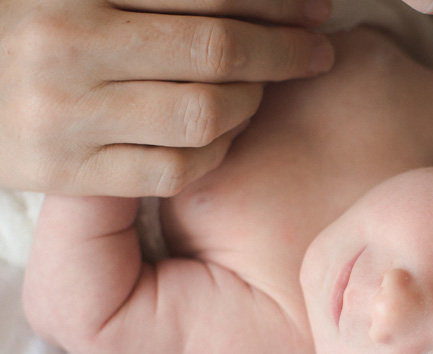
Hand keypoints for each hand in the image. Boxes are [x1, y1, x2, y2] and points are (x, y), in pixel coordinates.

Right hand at [0, 0, 333, 195]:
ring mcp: (69, 114)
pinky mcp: (67, 171)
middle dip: (279, 50)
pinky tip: (224, 135)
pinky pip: (170, 170)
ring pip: (200, 115)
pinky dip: (212, 153)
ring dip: (248, 104)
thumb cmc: (20, 26)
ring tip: (263, 92)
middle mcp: (72, 45)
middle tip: (317, 48)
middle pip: (212, 50)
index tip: (312, 4)